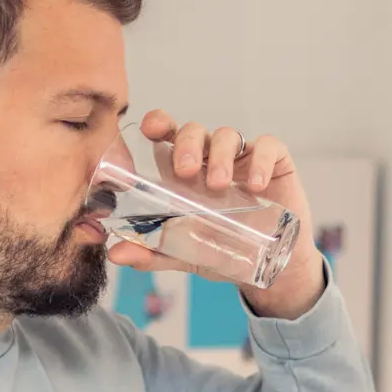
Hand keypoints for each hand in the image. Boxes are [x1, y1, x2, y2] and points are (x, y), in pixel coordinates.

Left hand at [106, 109, 326, 318]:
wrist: (272, 269)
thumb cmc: (225, 250)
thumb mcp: (186, 254)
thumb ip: (153, 251)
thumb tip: (116, 255)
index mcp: (185, 170)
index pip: (168, 134)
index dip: (159, 123)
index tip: (150, 128)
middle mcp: (211, 157)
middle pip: (194, 132)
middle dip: (187, 145)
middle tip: (185, 172)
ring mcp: (243, 157)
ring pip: (228, 136)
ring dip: (220, 156)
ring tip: (218, 186)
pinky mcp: (275, 162)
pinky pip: (268, 147)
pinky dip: (260, 162)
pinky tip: (255, 185)